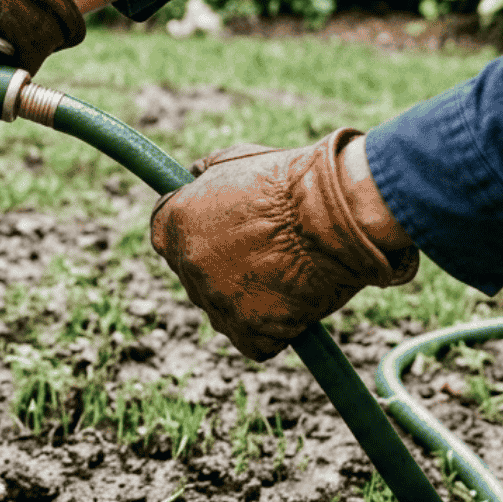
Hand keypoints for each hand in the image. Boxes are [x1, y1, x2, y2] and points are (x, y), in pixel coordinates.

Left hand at [150, 128, 417, 360]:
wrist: (336, 215)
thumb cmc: (294, 181)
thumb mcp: (238, 160)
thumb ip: (206, 175)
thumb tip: (192, 177)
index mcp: (176, 221)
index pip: (166, 240)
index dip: (194, 239)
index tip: (218, 238)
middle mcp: (188, 262)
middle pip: (196, 277)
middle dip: (224, 271)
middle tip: (266, 257)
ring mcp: (217, 299)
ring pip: (224, 311)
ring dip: (249, 302)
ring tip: (288, 274)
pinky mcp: (250, 331)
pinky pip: (254, 341)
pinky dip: (274, 331)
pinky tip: (295, 304)